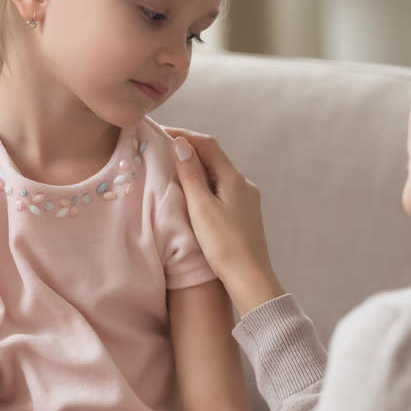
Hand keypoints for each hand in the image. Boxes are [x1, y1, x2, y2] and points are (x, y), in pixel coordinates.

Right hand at [167, 128, 284, 316]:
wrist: (250, 277)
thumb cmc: (224, 244)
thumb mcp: (201, 207)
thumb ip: (191, 175)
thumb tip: (182, 144)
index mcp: (234, 178)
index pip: (208, 144)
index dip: (184, 135)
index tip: (161, 133)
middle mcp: (243, 184)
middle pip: (214, 158)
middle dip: (189, 150)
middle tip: (162, 150)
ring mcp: (246, 200)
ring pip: (218, 175)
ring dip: (197, 168)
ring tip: (172, 170)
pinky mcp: (244, 214)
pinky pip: (222, 190)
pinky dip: (205, 185)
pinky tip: (193, 195)